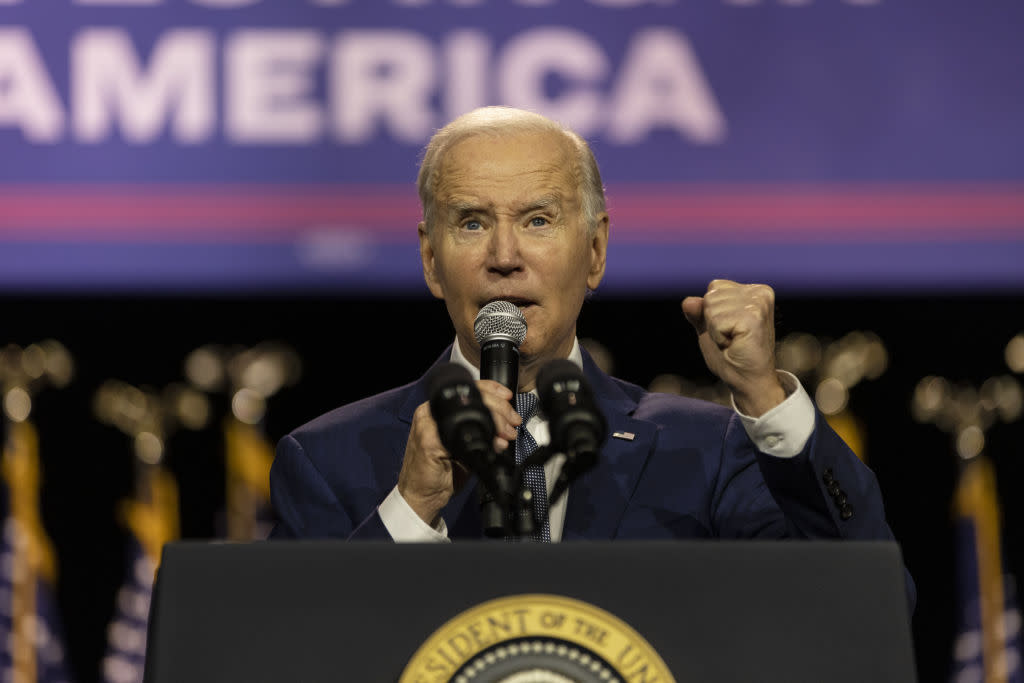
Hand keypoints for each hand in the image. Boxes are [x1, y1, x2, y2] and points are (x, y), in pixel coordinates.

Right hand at [397, 379, 521, 524]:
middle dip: (499, 409)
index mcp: (438, 409)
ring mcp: (427, 426)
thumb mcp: (465, 446)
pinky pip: (459, 435)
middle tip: (512, 423)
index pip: (467, 389)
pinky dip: (481, 440)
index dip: (492, 390)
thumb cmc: (442, 472)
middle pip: (469, 397)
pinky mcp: (428, 442)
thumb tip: (506, 427)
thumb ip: (482, 433)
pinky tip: (492, 447)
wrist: (421, 496)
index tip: (509, 399)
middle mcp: (430, 413)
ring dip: (493, 422)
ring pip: (466, 413)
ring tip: (505, 436)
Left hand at [681, 279, 785, 416]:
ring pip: (711, 307)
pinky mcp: (753, 317)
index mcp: (754, 290)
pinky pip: (716, 321)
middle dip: (713, 321)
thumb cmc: (732, 355)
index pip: (714, 286)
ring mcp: (758, 304)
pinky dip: (718, 337)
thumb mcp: (710, 328)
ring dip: (715, 330)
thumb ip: (699, 312)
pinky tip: (734, 345)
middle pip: (711, 296)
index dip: (712, 312)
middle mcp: (760, 292)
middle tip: (731, 338)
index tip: (729, 329)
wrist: (748, 380)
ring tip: (733, 342)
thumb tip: (688, 302)